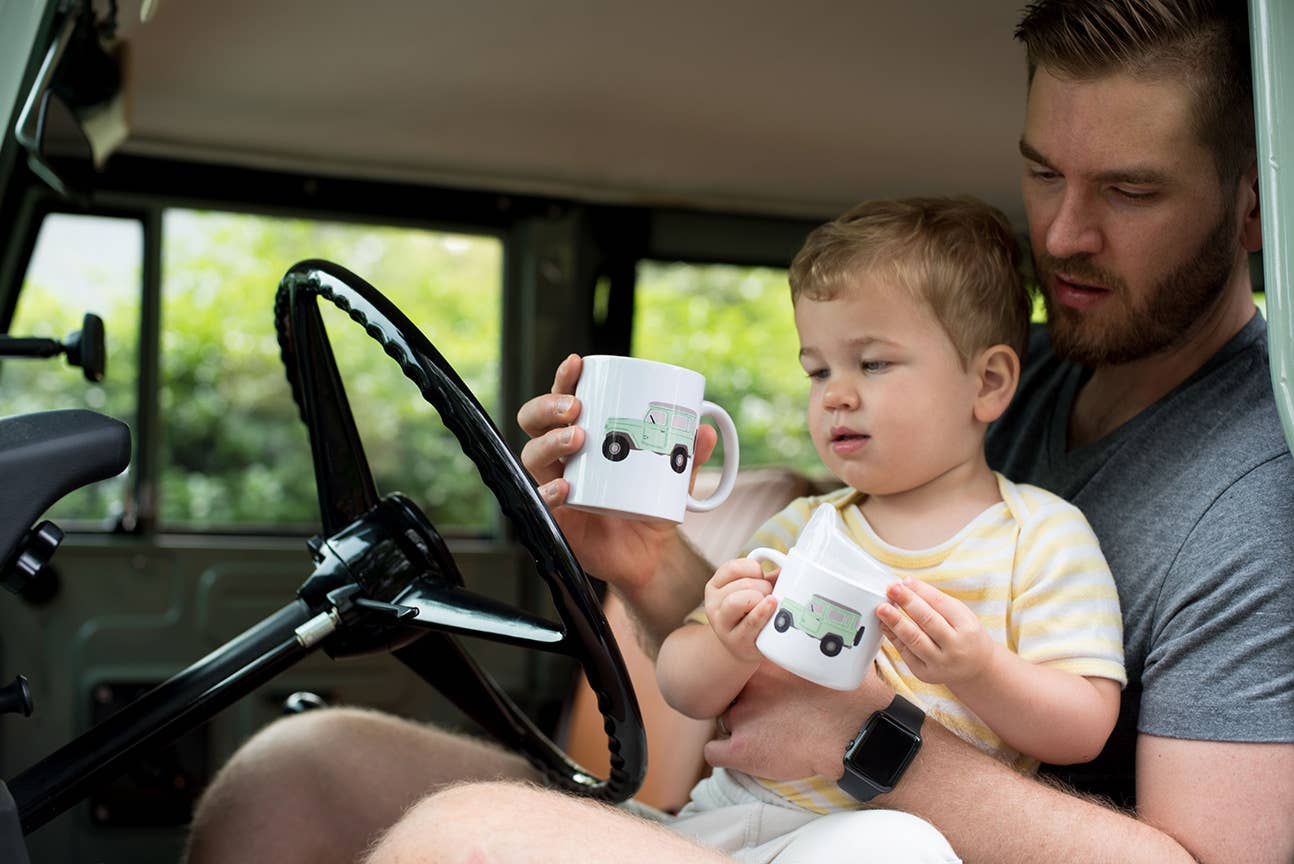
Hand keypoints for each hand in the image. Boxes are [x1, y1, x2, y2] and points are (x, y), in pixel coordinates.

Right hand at [515, 353, 717, 593]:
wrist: (648, 553)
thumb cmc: (651, 504)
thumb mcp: (675, 477)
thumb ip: (690, 455)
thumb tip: (705, 430)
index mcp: (586, 436)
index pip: (564, 400)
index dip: (565, 379)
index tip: (577, 363)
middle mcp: (564, 457)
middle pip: (536, 422)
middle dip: (549, 406)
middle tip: (576, 407)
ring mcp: (556, 484)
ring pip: (533, 456)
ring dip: (551, 441)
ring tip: (578, 438)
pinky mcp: (557, 517)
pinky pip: (542, 501)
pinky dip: (550, 491)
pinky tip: (566, 485)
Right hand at [704, 559, 776, 661]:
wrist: (745, 646)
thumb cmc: (751, 614)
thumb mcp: (754, 591)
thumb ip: (768, 577)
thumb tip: (791, 566)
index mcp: (716, 587)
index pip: (732, 568)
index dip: (753, 569)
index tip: (761, 577)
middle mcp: (713, 605)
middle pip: (742, 585)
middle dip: (763, 587)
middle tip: (769, 597)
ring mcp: (722, 625)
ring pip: (736, 601)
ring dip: (760, 600)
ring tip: (769, 606)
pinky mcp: (737, 641)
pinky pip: (749, 623)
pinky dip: (762, 613)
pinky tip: (771, 607)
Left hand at [704, 663, 892, 780]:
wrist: (855, 733)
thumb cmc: (852, 697)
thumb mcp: (833, 659)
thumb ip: (818, 649)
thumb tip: (838, 633)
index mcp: (765, 662)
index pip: (738, 667)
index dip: (752, 681)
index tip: (765, 690)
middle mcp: (747, 686)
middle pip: (731, 694)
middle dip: (746, 702)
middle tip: (767, 713)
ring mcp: (741, 717)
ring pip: (724, 721)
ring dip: (739, 727)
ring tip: (763, 735)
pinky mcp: (740, 749)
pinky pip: (712, 751)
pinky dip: (723, 754)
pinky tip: (743, 755)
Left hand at [878, 578, 993, 684]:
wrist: (977, 669)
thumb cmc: (966, 635)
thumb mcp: (961, 615)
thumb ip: (936, 600)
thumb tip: (906, 584)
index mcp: (967, 628)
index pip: (941, 605)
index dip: (921, 592)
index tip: (904, 582)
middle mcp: (955, 648)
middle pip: (928, 621)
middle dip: (908, 603)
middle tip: (892, 589)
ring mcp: (939, 663)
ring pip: (914, 640)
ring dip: (895, 622)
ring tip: (882, 609)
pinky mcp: (925, 673)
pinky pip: (906, 653)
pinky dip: (893, 637)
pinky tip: (884, 625)